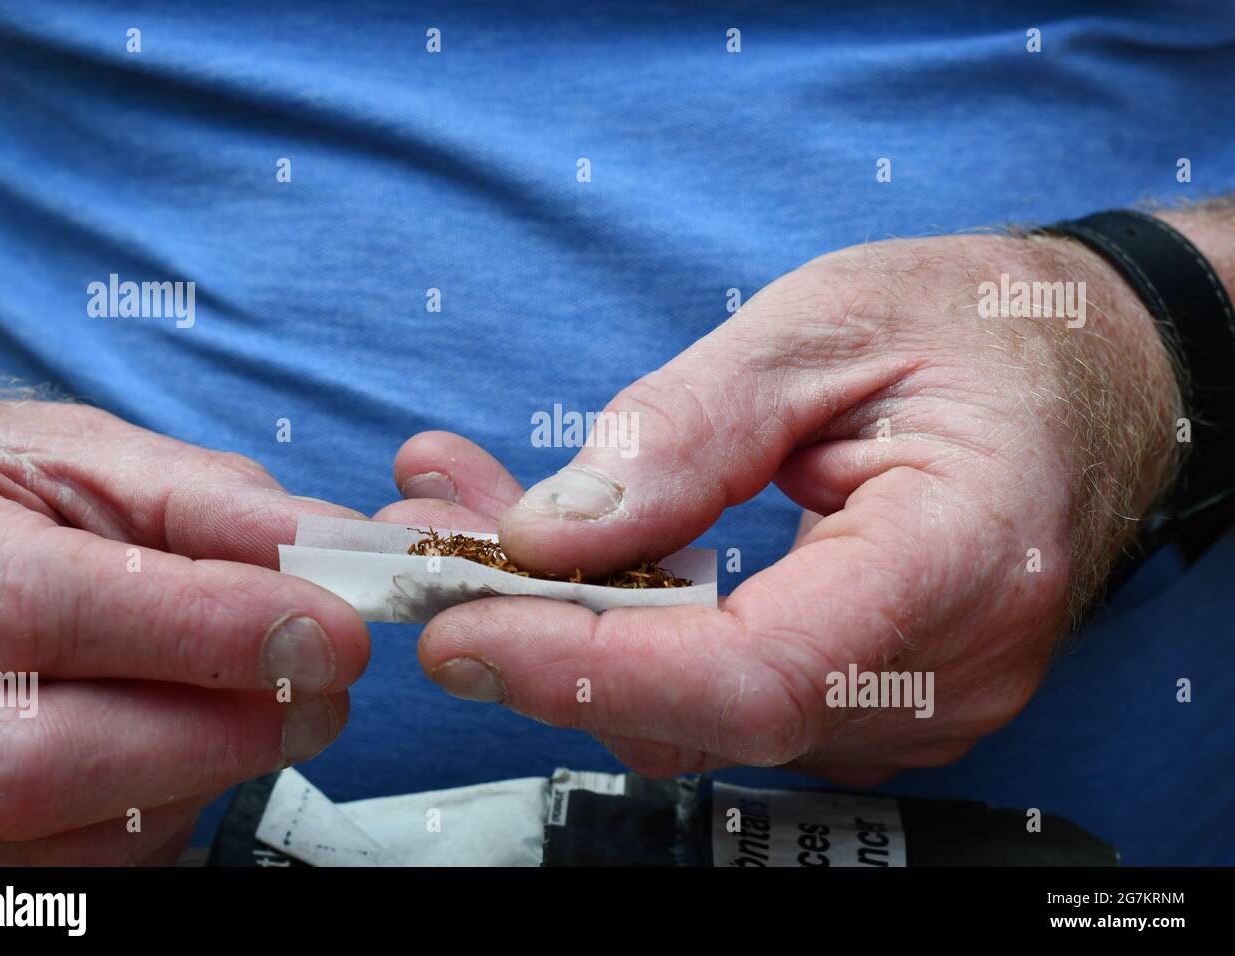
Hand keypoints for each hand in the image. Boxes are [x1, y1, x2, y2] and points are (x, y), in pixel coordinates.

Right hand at [0, 396, 369, 862]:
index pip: (41, 607)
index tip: (328, 632)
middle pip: (42, 762)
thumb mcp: (84, 460)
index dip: (203, 630)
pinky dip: (165, 813)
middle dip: (221, 733)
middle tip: (322, 690)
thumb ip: (206, 503)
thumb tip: (332, 551)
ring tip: (243, 704)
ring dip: (203, 775)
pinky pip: (82, 871)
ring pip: (68, 841)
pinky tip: (177, 745)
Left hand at [386, 229, 1183, 783]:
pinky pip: (722, 693)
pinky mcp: (867, 699)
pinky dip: (627, 631)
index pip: (754, 674)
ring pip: (694, 712)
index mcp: (958, 561)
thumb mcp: (829, 328)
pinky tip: (568, 554)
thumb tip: (550, 537)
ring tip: (473, 518)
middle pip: (702, 710)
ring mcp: (907, 705)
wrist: (1089, 377)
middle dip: (541, 632)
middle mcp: (941, 675)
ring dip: (568, 624)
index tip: (461, 630)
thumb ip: (688, 436)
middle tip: (427, 533)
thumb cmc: (982, 332)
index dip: (594, 668)